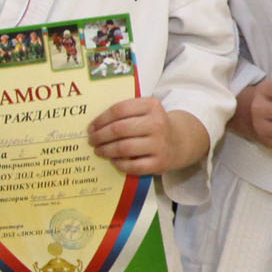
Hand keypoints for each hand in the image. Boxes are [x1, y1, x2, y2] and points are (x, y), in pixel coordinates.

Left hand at [90, 95, 204, 176]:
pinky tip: (113, 161)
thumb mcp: (146, 111)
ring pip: (124, 148)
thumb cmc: (154, 125)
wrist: (180, 141)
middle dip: (100, 136)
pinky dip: (119, 164)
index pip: (120, 109)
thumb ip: (125, 113)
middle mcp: (157, 124)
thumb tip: (95, 126)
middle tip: (92, 140)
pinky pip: (133, 166)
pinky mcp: (160, 163)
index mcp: (152, 106)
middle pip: (119, 129)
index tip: (91, 127)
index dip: (101, 119)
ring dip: (106, 150)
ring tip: (99, 150)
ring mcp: (160, 144)